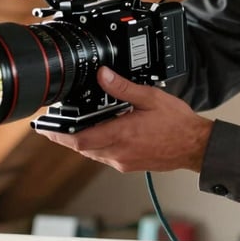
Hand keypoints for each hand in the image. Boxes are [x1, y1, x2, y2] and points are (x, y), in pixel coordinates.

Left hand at [36, 67, 212, 172]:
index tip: (45, 129)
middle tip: (57, 126)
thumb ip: (124, 87)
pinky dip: (99, 146)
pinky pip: (106, 157)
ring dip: (84, 142)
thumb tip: (103, 75)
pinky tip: (105, 133)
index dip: (59, 136)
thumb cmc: (177, 124)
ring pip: (93, 153)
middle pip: (82, 148)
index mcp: (121, 134)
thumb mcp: (150, 97)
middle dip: (68, 137)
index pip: (80, 140)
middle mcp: (119, 152)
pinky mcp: (130, 165)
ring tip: (79, 127)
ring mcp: (124, 161)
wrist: (194, 146)